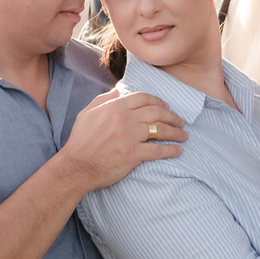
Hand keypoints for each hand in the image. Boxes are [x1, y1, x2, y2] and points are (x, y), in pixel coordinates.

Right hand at [58, 89, 185, 192]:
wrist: (76, 166)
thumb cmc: (80, 140)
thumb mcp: (87, 113)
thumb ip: (103, 100)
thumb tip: (118, 91)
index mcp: (115, 107)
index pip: (144, 98)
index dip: (158, 101)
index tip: (166, 107)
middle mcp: (125, 119)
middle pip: (157, 112)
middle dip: (172, 116)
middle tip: (180, 121)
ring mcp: (130, 137)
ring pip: (160, 129)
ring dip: (176, 132)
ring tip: (184, 135)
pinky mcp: (133, 155)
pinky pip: (157, 150)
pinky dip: (171, 150)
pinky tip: (178, 150)